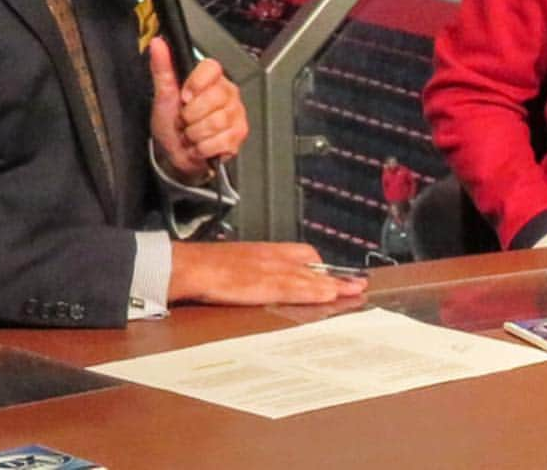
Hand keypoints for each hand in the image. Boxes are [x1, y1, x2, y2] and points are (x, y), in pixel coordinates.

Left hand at [149, 37, 248, 180]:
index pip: (211, 68)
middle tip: (186, 120)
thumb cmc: (171, 124)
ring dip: (195, 134)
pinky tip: (201, 144)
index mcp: (213, 80)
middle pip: (211, 99)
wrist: (175, 155)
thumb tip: (157, 43)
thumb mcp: (163, 95)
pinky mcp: (239, 134)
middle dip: (190, 116)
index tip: (184, 97)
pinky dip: (203, 148)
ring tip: (192, 134)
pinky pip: (220, 140)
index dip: (195, 84)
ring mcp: (236, 114)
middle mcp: (229, 94)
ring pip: (215, 122)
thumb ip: (162, 68)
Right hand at [169, 241, 367, 305]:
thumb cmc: (204, 266)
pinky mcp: (264, 283)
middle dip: (335, 275)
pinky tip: (329, 295)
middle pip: (312, 263)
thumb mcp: (234, 262)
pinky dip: (315, 291)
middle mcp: (272, 257)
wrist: (188, 266)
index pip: (303, 254)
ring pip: (309, 276)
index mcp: (265, 251)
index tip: (338, 276)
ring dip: (333, 284)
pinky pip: (296, 287)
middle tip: (358, 285)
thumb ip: (251, 270)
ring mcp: (270, 269)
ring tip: (354, 291)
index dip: (321, 267)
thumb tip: (257, 282)